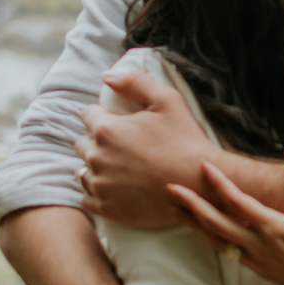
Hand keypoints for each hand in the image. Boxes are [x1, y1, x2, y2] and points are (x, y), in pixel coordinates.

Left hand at [75, 69, 219, 228]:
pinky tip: (115, 188)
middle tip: (124, 148)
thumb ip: (134, 82)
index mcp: (107, 129)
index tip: (121, 124)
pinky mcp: (106, 208)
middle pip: (82, 143)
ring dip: (96, 167)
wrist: (200, 186)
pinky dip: (97, 192)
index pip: (88, 115)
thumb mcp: (167, 100)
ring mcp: (100, 185)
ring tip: (120, 169)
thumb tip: (106, 76)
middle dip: (98, 142)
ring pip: (83, 171)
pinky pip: (87, 197)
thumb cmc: (186, 141)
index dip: (104, 115)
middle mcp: (97, 157)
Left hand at [167, 150, 283, 284]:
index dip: (218, 182)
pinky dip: (209, 237)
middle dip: (191, 204)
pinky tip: (200, 228)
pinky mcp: (258, 270)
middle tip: (170, 187)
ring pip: (216, 241)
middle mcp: (260, 246)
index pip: (238, 202)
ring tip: (175, 207)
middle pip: (216, 223)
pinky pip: (227, 251)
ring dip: (194, 223)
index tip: (203, 165)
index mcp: (276, 228)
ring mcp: (257, 261)